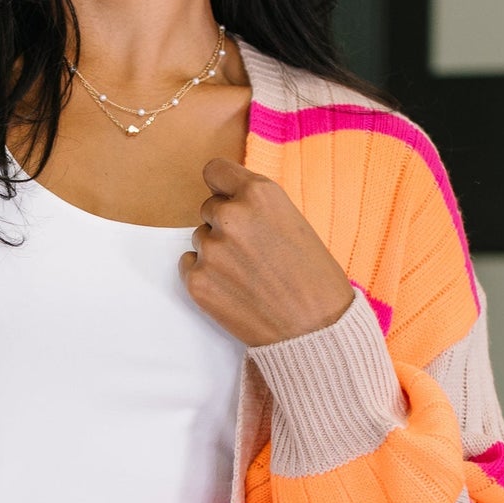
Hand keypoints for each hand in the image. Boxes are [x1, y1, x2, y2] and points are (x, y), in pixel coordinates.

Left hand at [178, 156, 354, 346]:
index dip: (223, 188)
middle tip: (253, 252)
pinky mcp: (197, 281)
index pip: (215, 171)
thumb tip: (228, 202)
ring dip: (217, 253)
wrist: (315, 331)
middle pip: (208, 208)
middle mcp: (231, 215)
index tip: (229, 200)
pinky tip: (233, 290)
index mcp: (259, 194)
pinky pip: (188, 265)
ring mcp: (211, 249)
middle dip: (225, 226)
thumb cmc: (314, 279)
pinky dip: (205, 275)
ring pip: (200, 239)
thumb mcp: (293, 222)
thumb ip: (257, 208)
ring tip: (249, 276)